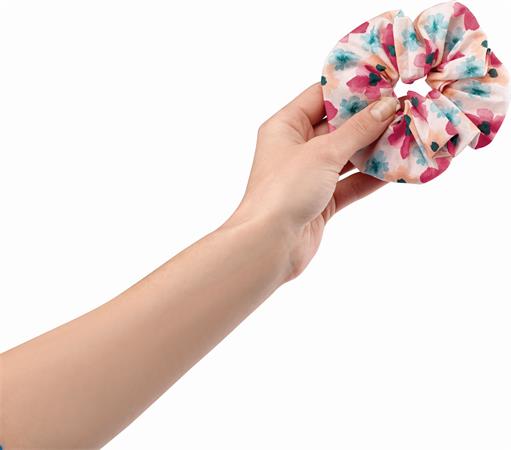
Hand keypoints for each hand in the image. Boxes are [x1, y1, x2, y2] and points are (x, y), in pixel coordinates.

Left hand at [225, 83, 398, 280]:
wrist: (269, 245)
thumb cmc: (285, 190)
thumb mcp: (324, 153)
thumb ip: (358, 130)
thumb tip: (387, 106)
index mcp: (285, 127)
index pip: (320, 97)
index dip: (351, 90)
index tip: (384, 82)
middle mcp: (296, 148)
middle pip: (337, 127)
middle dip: (369, 120)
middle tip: (404, 109)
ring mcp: (309, 176)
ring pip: (347, 156)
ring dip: (375, 149)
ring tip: (408, 136)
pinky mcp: (321, 201)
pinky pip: (350, 183)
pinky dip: (371, 177)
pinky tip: (398, 169)